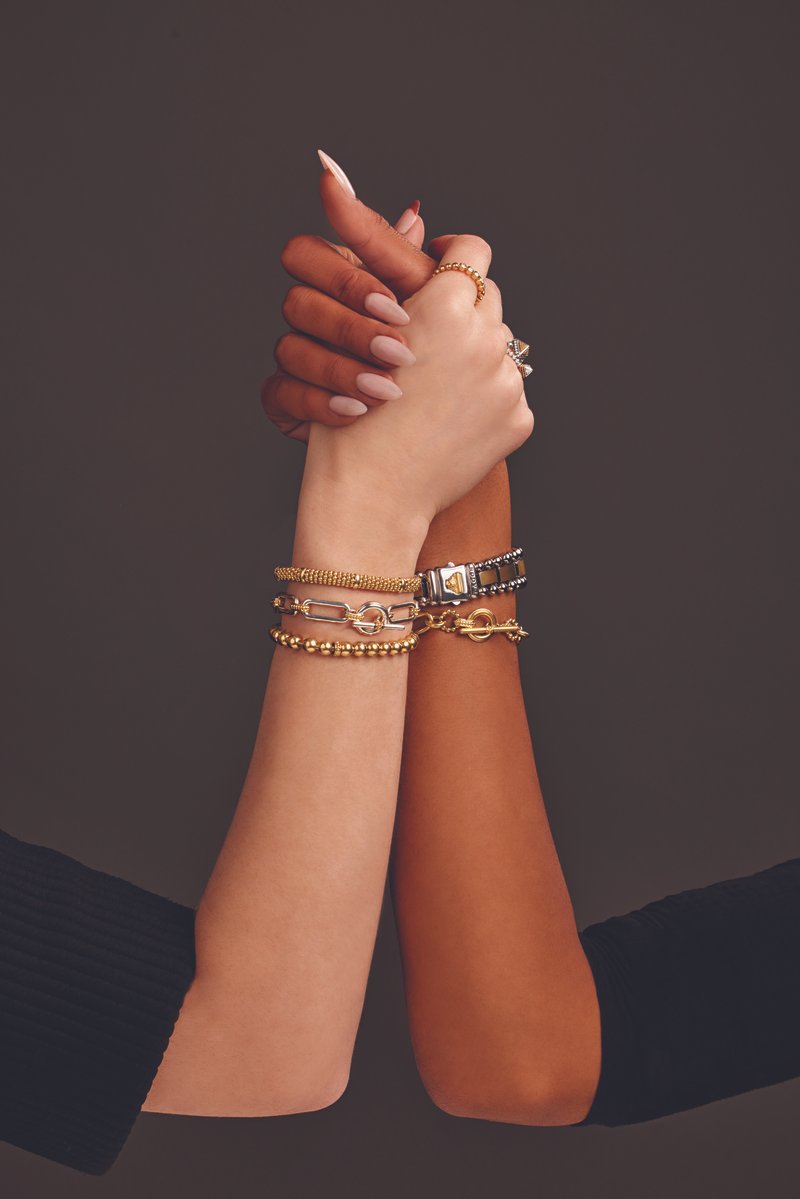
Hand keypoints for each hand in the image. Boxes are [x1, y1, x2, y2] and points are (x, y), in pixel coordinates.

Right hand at [262, 152, 469, 441]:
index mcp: (334, 279)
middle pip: (298, 301)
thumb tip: (415, 210)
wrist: (424, 431)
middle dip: (353, 328)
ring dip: (342, 368)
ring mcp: (293, 356)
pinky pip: (282, 393)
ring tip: (389, 390)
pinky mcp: (284, 399)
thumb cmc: (431, 358)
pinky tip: (359, 413)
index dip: (348, 278)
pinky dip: (321, 403)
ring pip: (291, 348)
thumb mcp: (432, 308)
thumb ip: (416, 265)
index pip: (306, 253)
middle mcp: (308, 313)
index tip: (398, 305)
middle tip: (401, 351)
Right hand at [301, 230, 533, 532]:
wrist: (372, 494)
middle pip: (488, 298)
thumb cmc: (350, 412)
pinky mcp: (517, 420)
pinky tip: (449, 419)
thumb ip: (393, 263)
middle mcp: (486, 338)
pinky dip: (483, 400)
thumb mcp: (361, 329)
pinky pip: (507, 393)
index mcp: (446, 307)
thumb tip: (414, 210)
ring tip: (435, 385)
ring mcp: (506, 382)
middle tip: (427, 339)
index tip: (432, 277)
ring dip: (473, 356)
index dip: (450, 258)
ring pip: (500, 345)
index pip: (470, 251)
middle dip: (461, 311)